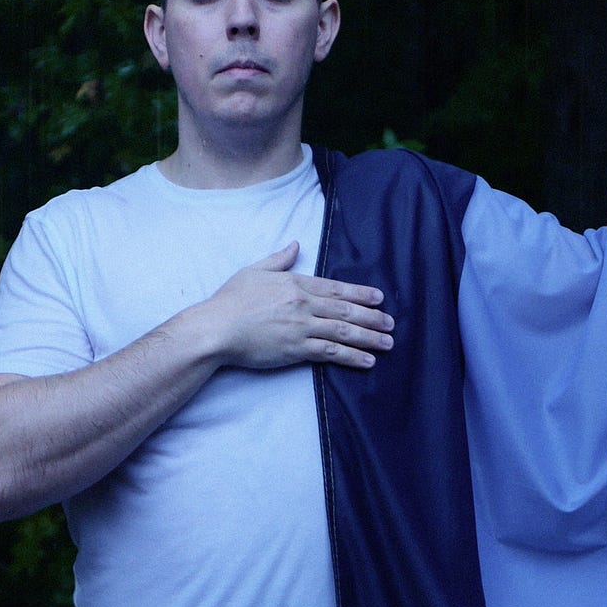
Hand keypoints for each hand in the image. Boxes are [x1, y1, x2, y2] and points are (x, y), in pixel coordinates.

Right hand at [194, 242, 394, 369]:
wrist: (216, 329)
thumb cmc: (230, 300)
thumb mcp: (254, 271)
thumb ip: (278, 259)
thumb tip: (296, 245)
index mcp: (295, 283)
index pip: (336, 288)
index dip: (360, 294)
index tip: (379, 298)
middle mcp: (303, 304)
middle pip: (346, 310)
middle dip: (372, 317)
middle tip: (391, 324)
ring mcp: (301, 327)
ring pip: (344, 331)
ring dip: (369, 338)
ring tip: (387, 343)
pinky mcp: (296, 349)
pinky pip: (331, 352)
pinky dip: (351, 356)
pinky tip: (367, 360)